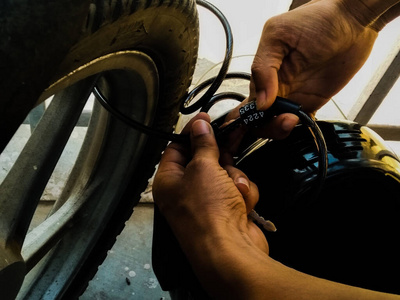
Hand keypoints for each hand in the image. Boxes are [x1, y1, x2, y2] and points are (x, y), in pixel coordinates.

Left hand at [153, 113, 267, 254]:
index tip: (207, 120)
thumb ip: (202, 144)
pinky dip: (243, 194)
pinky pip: (238, 188)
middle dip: (221, 157)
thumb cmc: (208, 212)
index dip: (192, 133)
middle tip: (232, 143)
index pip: (176, 148)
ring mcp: (209, 201)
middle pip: (205, 160)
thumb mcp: (203, 168)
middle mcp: (186, 191)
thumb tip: (198, 125)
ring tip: (234, 190)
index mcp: (169, 180)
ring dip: (235, 178)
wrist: (231, 250)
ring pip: (227, 173)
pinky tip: (242, 204)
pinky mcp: (228, 210)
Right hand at [222, 0, 378, 140]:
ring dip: (281, 129)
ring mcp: (293, 95)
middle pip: (259, 119)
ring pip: (277, 124)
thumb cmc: (317, 19)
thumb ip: (263, 67)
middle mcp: (275, 87)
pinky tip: (302, 124)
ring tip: (294, 119)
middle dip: (265, 127)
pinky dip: (297, 130)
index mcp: (262, 73)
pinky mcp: (311, 101)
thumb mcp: (278, 35)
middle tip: (281, 121)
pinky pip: (298, 123)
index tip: (253, 123)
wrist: (352, 20)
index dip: (245, 118)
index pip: (247, 103)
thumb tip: (261, 102)